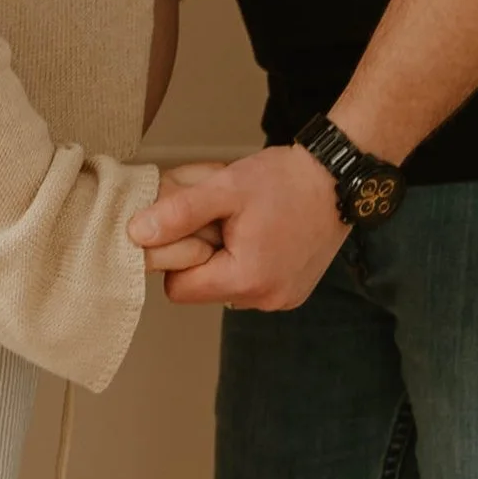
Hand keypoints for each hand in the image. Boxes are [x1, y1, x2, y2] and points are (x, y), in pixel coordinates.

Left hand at [129, 145, 348, 309]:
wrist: (340, 179)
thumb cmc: (286, 180)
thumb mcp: (225, 188)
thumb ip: (179, 213)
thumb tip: (138, 233)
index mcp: (246, 279)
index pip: (179, 288)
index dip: (179, 255)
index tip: (196, 226)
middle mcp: (266, 299)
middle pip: (204, 289)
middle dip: (203, 255)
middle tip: (223, 218)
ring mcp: (283, 299)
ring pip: (226, 286)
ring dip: (225, 258)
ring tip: (246, 223)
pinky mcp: (293, 292)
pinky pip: (251, 284)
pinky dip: (248, 261)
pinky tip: (262, 233)